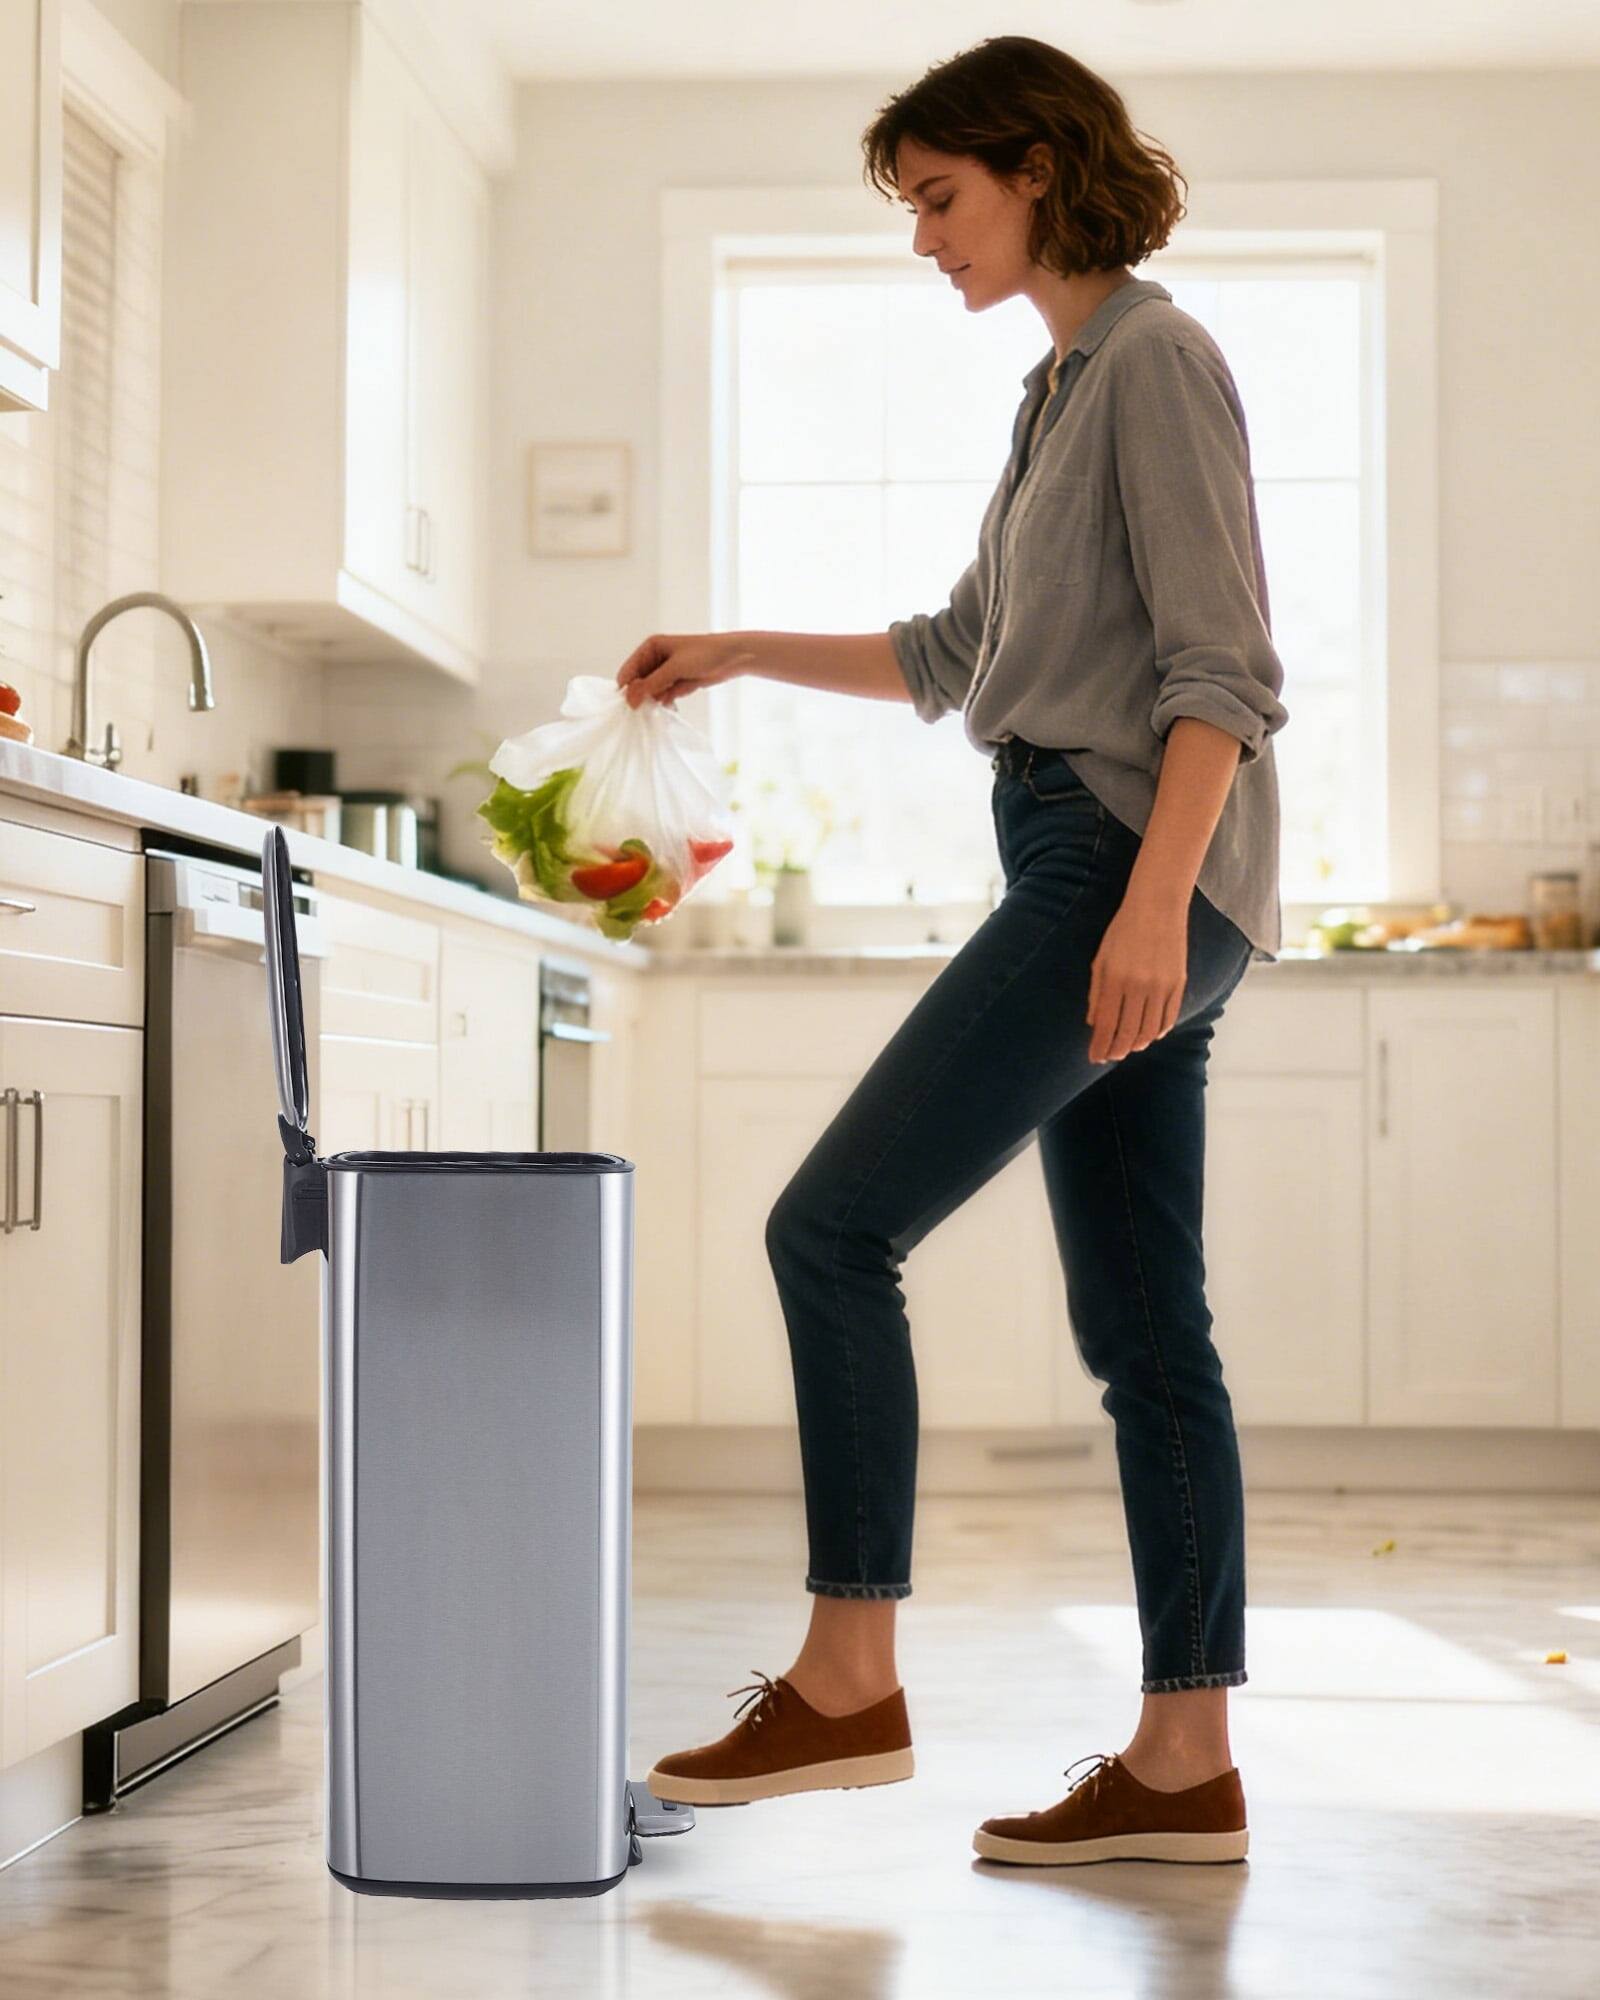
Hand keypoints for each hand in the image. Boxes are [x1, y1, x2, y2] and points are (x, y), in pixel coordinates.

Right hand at [616, 632, 741, 708]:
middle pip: (639, 683)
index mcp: (651, 647)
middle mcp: (655, 659)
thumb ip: (651, 684)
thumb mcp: (674, 668)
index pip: (629, 671)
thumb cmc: (704, 654)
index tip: (630, 706)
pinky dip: (668, 701)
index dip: (627, 688)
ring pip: (652, 692)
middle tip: (648, 709)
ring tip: (667, 701)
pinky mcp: (677, 683)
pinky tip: (674, 704)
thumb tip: (630, 699)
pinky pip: (665, 696)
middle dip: (643, 696)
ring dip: (657, 700)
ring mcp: (666, 672)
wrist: (733, 658)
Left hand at [1086, 896, 1188, 1063]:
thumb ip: (1097, 993)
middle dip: (1117, 1050)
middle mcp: (1139, 986)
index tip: (1094, 1058)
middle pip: (1128, 1032)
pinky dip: (1158, 1031)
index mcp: (1115, 979)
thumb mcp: (1101, 959)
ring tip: (1128, 1048)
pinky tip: (1150, 1035)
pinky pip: (1169, 1018)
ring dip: (1137, 1044)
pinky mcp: (1179, 983)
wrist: (1157, 906)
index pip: (1106, 1025)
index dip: (1100, 1046)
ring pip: (1150, 1030)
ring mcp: (1161, 985)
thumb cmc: (1122, 931)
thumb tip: (1094, 1024)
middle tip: (1111, 1057)